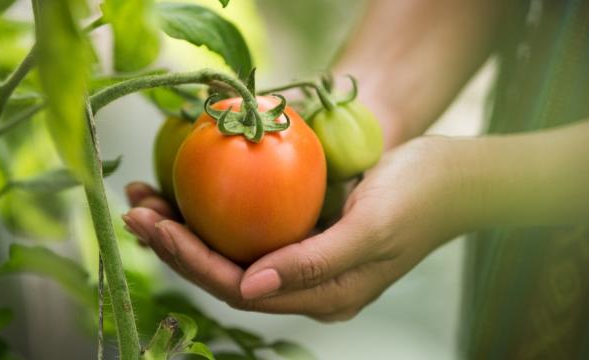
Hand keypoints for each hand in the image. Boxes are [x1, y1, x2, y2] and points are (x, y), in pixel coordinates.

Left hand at [123, 137, 472, 321]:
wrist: (452, 176)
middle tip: (136, 212)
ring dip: (189, 228)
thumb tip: (249, 288)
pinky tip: (189, 191)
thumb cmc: (419, 197)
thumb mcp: (370, 229)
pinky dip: (216, 211)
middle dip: (178, 246)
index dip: (194, 261)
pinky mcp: (306, 231)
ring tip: (147, 201)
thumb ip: (313, 264)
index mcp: (324, 296)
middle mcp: (308, 284)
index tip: (157, 229)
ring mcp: (306, 258)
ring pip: (234, 250)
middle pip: (229, 272)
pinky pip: (250, 227)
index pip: (243, 288)